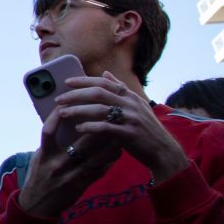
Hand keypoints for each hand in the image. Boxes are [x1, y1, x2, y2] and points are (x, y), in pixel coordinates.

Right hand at [17, 104, 120, 217]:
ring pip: (94, 159)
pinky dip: (108, 162)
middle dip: (95, 130)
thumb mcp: (38, 158)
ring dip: (108, 147)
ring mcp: (69, 177)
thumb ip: (50, 144)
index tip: (67, 104)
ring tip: (119, 135)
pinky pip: (98, 173)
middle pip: (78, 145)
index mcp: (43, 156)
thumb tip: (62, 123)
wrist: (37, 205)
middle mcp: (56, 166)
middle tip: (108, 117)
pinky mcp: (79, 187)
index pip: (48, 132)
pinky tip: (117, 153)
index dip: (57, 117)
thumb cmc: (38, 177)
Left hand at [57, 71, 189, 181]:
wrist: (163, 150)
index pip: (103, 83)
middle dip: (75, 95)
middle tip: (59, 99)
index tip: (67, 82)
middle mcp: (131, 104)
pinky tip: (78, 128)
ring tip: (62, 113)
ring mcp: (130, 118)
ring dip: (77, 110)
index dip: (84, 81)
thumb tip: (105, 73)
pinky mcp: (129, 134)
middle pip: (97, 93)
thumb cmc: (146, 128)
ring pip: (98, 109)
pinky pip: (105, 127)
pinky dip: (89, 126)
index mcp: (130, 96)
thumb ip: (120, 89)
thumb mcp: (137, 105)